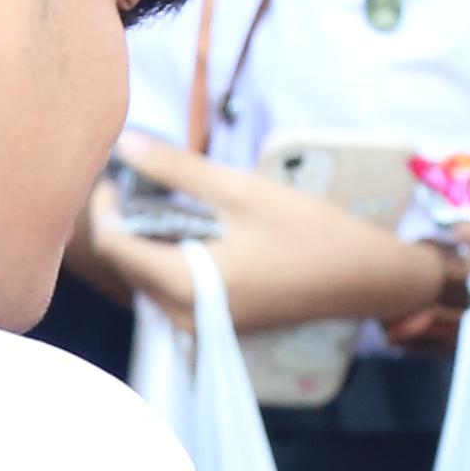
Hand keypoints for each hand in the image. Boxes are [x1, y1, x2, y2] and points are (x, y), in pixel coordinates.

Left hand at [87, 137, 449, 339]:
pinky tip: (193, 231)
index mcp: (183, 285)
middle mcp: (180, 316)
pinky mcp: (214, 324)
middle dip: (125, 220)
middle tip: (142, 180)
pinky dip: (169, 258)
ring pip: (146, 278)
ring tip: (169, 201)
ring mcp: (198, 324)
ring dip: (147, 240)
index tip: (117, 172)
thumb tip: (124, 146)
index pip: (113, 245)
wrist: (365, 278)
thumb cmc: (309, 232)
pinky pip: (170, 289)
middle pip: (126, 265)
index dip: (104, 205)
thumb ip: (178, 170)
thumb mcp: (242, 190)